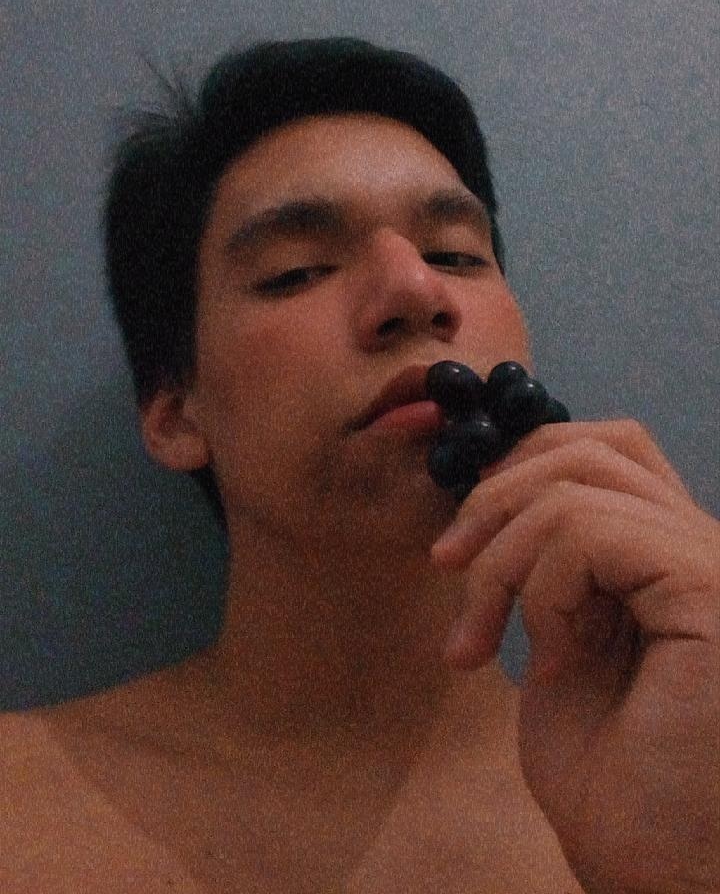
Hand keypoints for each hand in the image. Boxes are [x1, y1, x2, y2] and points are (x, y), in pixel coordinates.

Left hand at [430, 419, 719, 893]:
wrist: (654, 874)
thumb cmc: (611, 780)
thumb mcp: (563, 643)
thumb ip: (551, 563)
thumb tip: (499, 492)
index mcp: (677, 557)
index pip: (606, 450)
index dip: (520, 469)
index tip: (459, 541)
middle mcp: (708, 547)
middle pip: (594, 445)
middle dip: (497, 492)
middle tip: (445, 561)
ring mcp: (715, 563)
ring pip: (579, 481)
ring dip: (502, 555)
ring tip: (477, 637)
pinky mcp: (709, 588)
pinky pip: (588, 530)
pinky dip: (539, 586)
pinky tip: (546, 660)